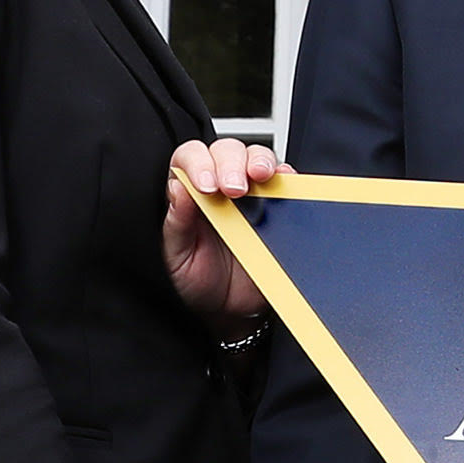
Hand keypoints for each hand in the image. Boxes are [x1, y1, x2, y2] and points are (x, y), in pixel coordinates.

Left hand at [165, 138, 279, 337]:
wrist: (231, 312)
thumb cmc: (198, 282)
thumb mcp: (177, 258)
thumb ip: (176, 224)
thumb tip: (178, 188)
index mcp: (189, 194)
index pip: (190, 158)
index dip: (199, 163)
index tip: (207, 186)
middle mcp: (220, 186)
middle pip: (226, 150)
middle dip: (232, 163)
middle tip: (235, 188)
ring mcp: (252, 194)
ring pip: (257, 157)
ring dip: (260, 161)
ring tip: (259, 178)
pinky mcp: (278, 205)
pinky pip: (286, 182)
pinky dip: (287, 178)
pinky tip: (282, 185)